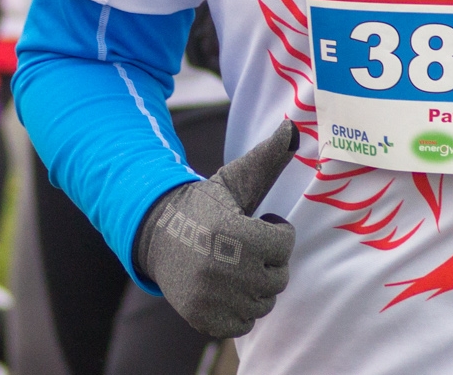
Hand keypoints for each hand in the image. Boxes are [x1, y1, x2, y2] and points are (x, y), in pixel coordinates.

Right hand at [136, 120, 298, 337]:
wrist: (158, 235)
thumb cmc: (206, 206)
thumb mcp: (234, 179)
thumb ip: (268, 156)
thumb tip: (294, 127)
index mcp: (233, 231)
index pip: (284, 244)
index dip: (276, 231)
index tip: (258, 222)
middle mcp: (221, 268)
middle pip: (277, 278)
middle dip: (268, 262)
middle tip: (246, 247)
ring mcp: (210, 297)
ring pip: (262, 304)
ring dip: (256, 287)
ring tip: (235, 265)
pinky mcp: (201, 319)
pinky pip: (242, 325)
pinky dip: (239, 310)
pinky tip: (226, 287)